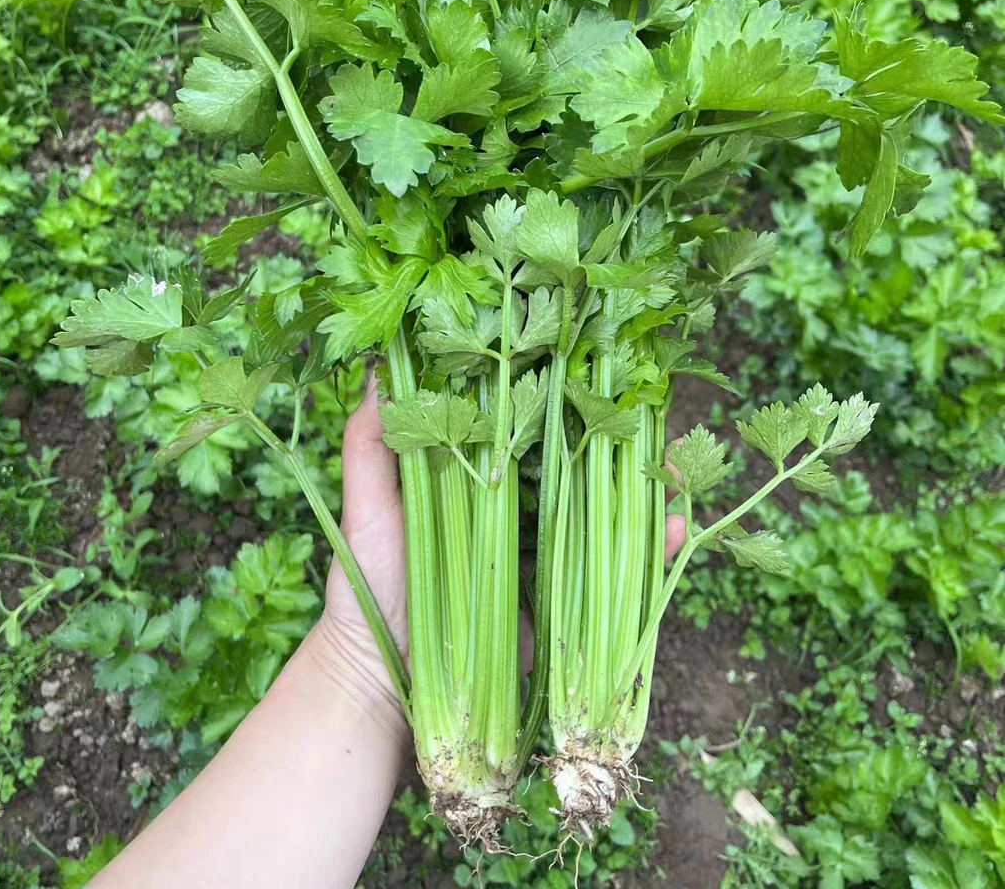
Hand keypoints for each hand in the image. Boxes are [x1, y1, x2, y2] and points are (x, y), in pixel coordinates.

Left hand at [318, 376, 684, 687]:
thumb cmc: (367, 586)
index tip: (591, 366)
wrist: (380, 676)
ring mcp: (541, 556)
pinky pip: (613, 573)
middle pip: (575, 465)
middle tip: (651, 408)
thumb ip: (369, 446)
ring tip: (677, 463)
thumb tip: (377, 370)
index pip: (526, 429)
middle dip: (617, 437)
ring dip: (644, 486)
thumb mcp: (366, 509)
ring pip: (603, 512)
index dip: (560, 398)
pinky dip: (648, 550)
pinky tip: (675, 527)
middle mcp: (517, 512)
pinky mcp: (558, 602)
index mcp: (478, 482)